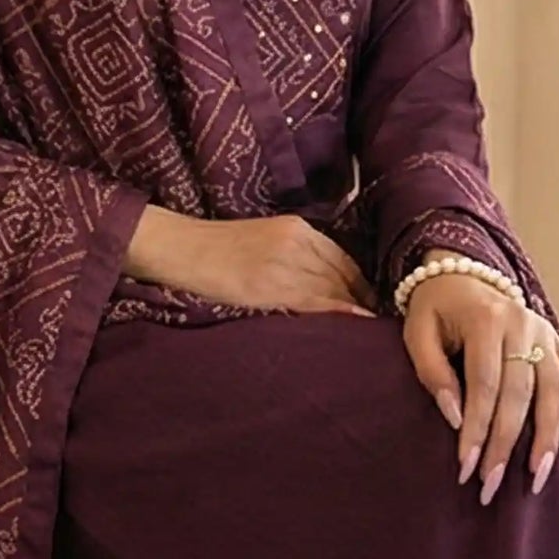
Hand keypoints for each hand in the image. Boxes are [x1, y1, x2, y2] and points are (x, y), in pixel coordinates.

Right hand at [127, 207, 376, 316]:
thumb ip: (294, 254)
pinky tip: (353, 324)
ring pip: (332, 288)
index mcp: (296, 227)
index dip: (360, 283)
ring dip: (352, 309)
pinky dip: (338, 314)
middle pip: (342, 274)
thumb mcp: (263, 238)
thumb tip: (323, 284)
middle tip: (377, 324)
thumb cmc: (216, 248)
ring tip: (368, 332)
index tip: (371, 303)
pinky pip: (314, 301)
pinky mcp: (270, 285)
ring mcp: (284, 262)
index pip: (342, 258)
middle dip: (362, 299)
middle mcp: (296, 240)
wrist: (181, 247)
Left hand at [401, 274, 558, 500]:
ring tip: (538, 476)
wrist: (460, 275)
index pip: (484, 384)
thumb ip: (432, 372)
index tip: (466, 467)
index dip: (477, 428)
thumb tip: (456, 417)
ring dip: (547, 437)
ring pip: (553, 390)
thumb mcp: (417, 333)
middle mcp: (521, 323)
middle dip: (506, 443)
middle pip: (519, 393)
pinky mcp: (557, 341)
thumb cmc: (434, 311)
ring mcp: (544, 332)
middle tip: (492, 484)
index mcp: (484, 319)